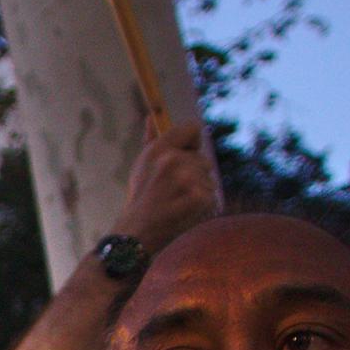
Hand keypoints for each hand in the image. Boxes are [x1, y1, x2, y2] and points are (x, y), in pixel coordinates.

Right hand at [110, 121, 219, 252]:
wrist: (137, 232)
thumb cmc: (141, 197)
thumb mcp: (141, 165)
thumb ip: (152, 139)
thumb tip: (152, 116)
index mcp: (159, 149)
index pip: (193, 128)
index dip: (191, 144)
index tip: (182, 158)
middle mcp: (173, 161)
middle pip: (203, 159)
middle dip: (194, 174)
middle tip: (173, 191)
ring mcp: (187, 180)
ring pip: (209, 178)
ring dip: (198, 191)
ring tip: (177, 203)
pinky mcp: (199, 198)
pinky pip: (212, 195)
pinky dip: (202, 206)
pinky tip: (184, 212)